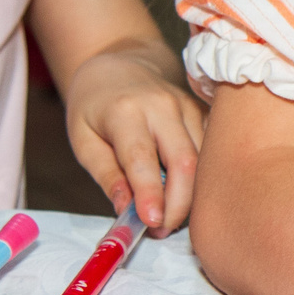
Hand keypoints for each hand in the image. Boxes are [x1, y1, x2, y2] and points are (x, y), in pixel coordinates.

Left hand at [64, 43, 206, 232]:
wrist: (121, 64)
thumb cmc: (94, 106)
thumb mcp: (84, 140)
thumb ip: (106, 176)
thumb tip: (126, 211)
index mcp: (125, 111)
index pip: (142, 158)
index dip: (150, 194)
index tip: (152, 224)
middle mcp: (163, 106)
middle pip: (184, 161)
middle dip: (179, 204)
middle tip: (162, 230)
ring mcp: (188, 107)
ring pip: (203, 160)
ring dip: (191, 196)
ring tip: (170, 216)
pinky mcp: (203, 112)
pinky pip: (209, 152)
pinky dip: (201, 179)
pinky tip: (184, 193)